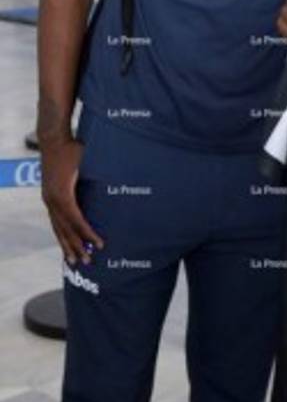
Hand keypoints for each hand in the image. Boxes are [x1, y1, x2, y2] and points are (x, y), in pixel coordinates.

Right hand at [41, 139, 103, 264]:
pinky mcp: (48, 197)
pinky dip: (60, 234)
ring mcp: (48, 200)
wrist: (52, 139)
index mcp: (63, 194)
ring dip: (66, 245)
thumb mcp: (88, 159)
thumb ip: (101, 172)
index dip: (88, 234)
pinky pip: (54, 221)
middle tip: (88, 262)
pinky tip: (65, 243)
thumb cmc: (73, 148)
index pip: (77, 220)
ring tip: (73, 261)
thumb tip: (123, 181)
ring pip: (57, 229)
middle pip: (66, 229)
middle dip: (77, 246)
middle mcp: (53, 200)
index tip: (100, 244)